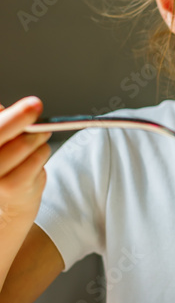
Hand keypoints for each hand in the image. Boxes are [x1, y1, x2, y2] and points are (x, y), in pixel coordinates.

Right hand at [0, 97, 51, 224]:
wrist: (10, 200)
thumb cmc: (6, 163)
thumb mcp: (2, 139)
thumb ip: (3, 121)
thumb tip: (6, 107)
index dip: (12, 114)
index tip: (27, 102)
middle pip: (1, 130)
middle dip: (21, 115)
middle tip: (36, 105)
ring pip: (24, 142)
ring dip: (38, 136)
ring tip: (37, 138)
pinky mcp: (12, 186)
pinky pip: (36, 158)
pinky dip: (42, 151)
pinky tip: (38, 155)